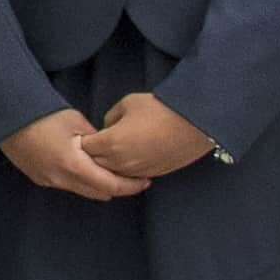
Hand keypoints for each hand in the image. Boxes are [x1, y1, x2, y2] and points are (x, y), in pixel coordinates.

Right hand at [1, 107, 144, 202]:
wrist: (6, 116)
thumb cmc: (42, 114)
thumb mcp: (76, 122)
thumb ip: (97, 142)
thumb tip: (111, 152)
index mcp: (74, 166)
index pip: (111, 186)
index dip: (131, 186)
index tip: (146, 180)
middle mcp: (61, 180)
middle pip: (99, 193)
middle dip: (118, 187)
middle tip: (132, 175)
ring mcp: (48, 182)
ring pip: (83, 190)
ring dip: (99, 184)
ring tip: (110, 170)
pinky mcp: (39, 178)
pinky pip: (67, 185)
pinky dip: (81, 180)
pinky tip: (84, 166)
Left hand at [79, 91, 215, 188]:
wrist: (194, 123)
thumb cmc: (159, 109)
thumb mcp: (127, 104)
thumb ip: (111, 118)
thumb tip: (108, 128)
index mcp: (111, 143)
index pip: (85, 147)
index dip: (84, 139)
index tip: (88, 132)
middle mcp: (121, 162)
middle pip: (95, 164)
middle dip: (93, 154)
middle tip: (99, 142)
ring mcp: (137, 171)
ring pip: (113, 173)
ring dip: (109, 164)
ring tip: (115, 149)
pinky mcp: (153, 174)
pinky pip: (131, 176)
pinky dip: (126, 169)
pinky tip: (131, 157)